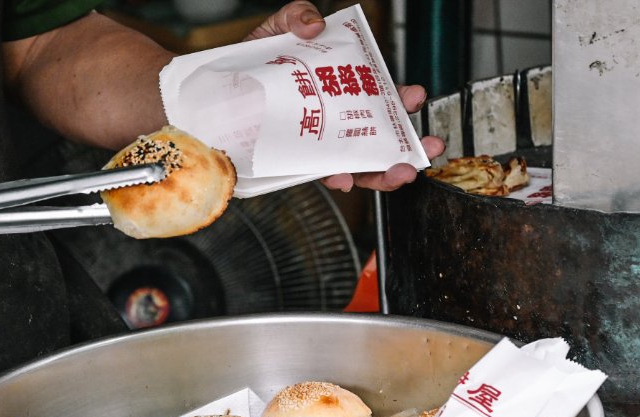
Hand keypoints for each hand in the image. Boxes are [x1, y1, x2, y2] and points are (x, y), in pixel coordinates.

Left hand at [243, 2, 445, 192]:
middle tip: (427, 145)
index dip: (399, 101)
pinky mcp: (294, 164)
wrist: (211, 97)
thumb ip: (296, 16)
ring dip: (382, 172)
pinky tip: (343, 178)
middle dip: (406, 144)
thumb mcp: (274, 31)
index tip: (414, 97)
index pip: (377, 98)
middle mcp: (332, 120)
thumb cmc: (248, 66)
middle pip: (377, 137)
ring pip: (358, 164)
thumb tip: (314, 24)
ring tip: (399, 173)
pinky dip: (335, 177)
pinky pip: (320, 175)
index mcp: (337, 90)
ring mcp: (315, 145)